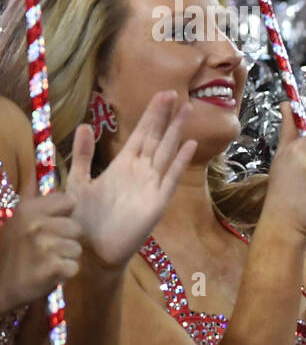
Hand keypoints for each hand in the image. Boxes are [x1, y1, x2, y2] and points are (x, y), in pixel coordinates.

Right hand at [0, 193, 80, 311]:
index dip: (64, 215)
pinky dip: (63, 274)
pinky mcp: (54, 267)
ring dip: (65, 258)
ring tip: (44, 262)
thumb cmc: (8, 253)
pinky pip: (74, 267)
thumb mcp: (15, 221)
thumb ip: (29, 197)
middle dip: (65, 240)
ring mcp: (46, 246)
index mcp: (29, 210)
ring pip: (77, 249)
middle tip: (44, 251)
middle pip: (76, 228)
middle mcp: (38, 225)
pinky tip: (47, 275)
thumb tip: (33, 168)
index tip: (50, 226)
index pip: (69, 201)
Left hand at [66, 90, 197, 268]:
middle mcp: (140, 172)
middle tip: (177, 94)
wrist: (92, 250)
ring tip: (187, 110)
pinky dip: (179, 162)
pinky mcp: (157, 202)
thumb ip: (83, 156)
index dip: (152, 115)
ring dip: (177, 132)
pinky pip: (170, 178)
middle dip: (166, 116)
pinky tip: (189, 145)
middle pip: (157, 138)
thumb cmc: (84, 220)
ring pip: (166, 152)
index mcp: (123, 165)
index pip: (141, 134)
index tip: (163, 95)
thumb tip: (85, 125)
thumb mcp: (78, 182)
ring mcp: (151, 186)